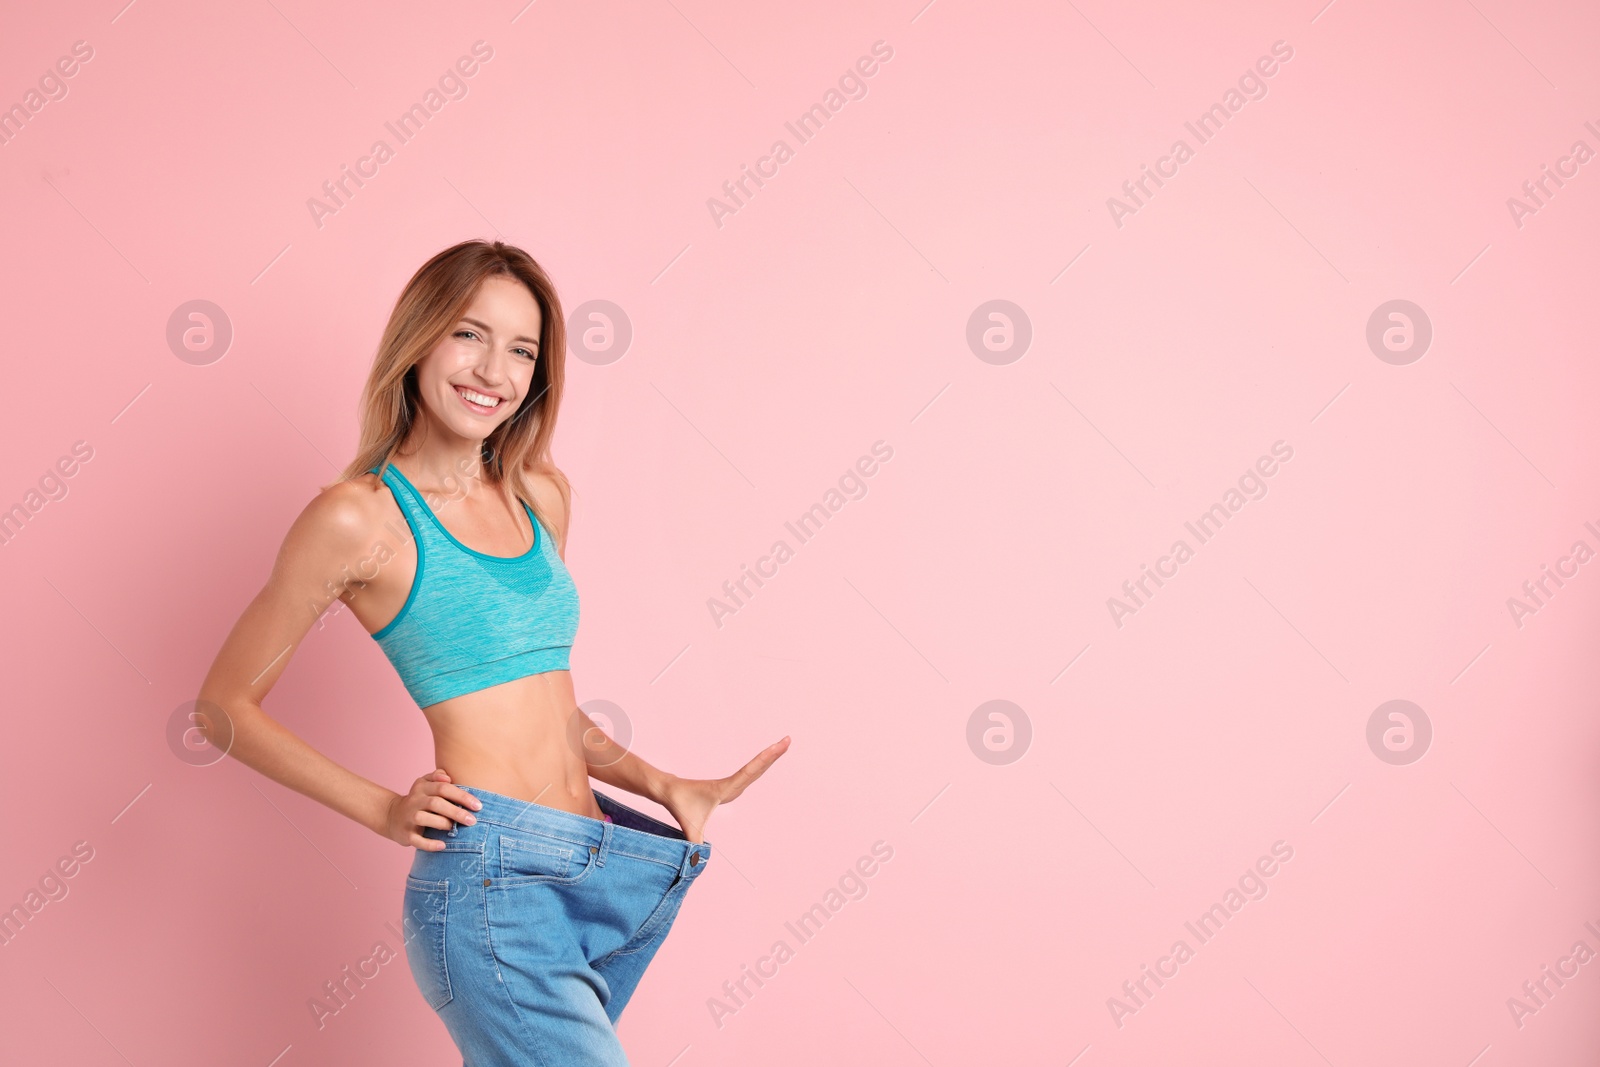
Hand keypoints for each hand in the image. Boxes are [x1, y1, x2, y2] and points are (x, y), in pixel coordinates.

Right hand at [385, 769, 483, 849]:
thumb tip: (448, 777)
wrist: (392, 816)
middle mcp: (415, 800)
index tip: (478, 806)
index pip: (444, 788)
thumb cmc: (419, 799)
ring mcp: (409, 817)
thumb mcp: (425, 783)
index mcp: (422, 787)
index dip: (462, 796)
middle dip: (456, 811)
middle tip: (472, 820)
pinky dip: (430, 844)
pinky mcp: (406, 834)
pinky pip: (417, 840)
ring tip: (454, 829)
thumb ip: (438, 776)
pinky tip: (443, 845)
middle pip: (436, 803)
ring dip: (442, 823)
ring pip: (424, 818)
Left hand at [658, 737, 789, 843]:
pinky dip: (760, 766)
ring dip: (768, 757)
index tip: (778, 746)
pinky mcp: (728, 787)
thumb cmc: (679, 804)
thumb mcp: (688, 826)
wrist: (669, 789)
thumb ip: (695, 844)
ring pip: (754, 769)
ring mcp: (730, 784)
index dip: (764, 760)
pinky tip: (767, 761)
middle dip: (773, 753)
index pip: (749, 772)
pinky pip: (748, 774)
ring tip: (783, 743)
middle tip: (788, 739)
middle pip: (756, 767)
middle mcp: (730, 784)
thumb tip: (696, 863)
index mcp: (725, 788)